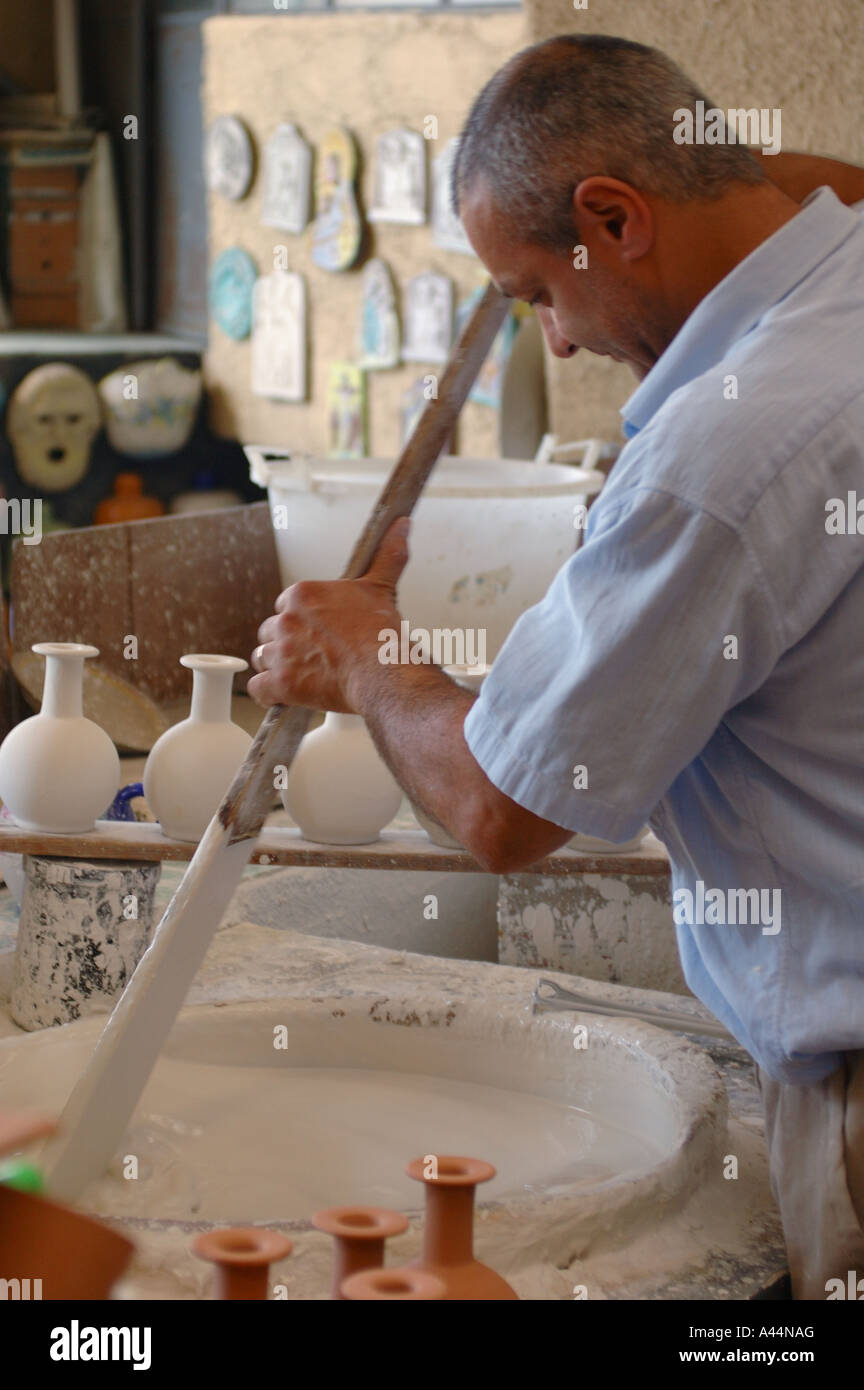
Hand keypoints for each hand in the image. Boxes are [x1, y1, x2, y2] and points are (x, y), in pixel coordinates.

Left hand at [247, 517, 409, 710]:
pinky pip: (258, 688)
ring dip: (277, 667)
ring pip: (262, 658)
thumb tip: (402, 525)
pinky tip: (285, 694)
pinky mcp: (280, 683)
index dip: (300, 621)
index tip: (316, 632)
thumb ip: (388, 554)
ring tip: (303, 674)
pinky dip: (268, 694)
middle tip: (311, 655)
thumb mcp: (381, 587)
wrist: (384, 671)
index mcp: (303, 595)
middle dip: (286, 643)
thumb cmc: (382, 634)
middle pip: (270, 631)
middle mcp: (286, 620)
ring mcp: (281, 652)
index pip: (285, 606)